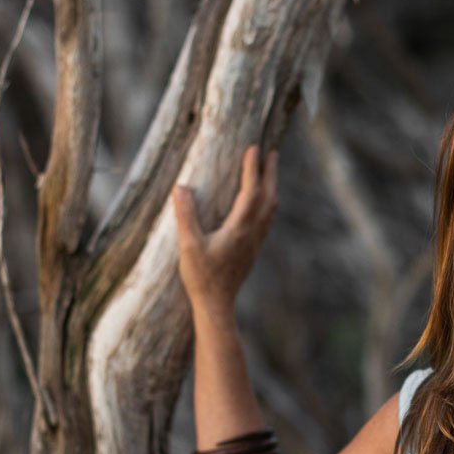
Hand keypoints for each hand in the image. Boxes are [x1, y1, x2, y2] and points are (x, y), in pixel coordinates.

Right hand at [171, 145, 278, 311]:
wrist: (217, 305)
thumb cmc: (201, 277)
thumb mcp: (189, 246)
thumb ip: (186, 216)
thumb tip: (180, 188)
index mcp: (239, 228)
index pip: (250, 191)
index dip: (252, 168)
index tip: (253, 148)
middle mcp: (253, 233)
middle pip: (268, 197)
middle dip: (271, 173)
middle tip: (272, 153)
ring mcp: (255, 242)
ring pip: (271, 209)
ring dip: (272, 187)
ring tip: (270, 173)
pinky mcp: (253, 250)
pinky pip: (267, 220)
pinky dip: (268, 204)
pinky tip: (262, 204)